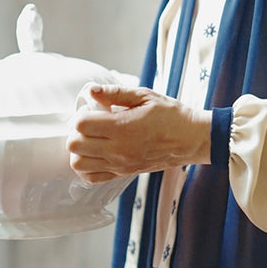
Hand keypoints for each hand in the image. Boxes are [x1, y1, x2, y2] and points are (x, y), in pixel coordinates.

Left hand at [67, 85, 210, 182]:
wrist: (191, 140)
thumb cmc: (170, 115)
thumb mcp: (144, 96)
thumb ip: (115, 93)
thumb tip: (91, 89)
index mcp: (122, 127)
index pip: (81, 124)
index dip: (82, 114)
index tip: (92, 110)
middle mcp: (118, 149)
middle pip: (75, 145)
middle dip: (77, 131)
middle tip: (90, 123)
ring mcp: (120, 164)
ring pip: (79, 163)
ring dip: (79, 150)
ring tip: (92, 139)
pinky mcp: (123, 174)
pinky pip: (91, 178)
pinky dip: (87, 167)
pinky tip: (95, 153)